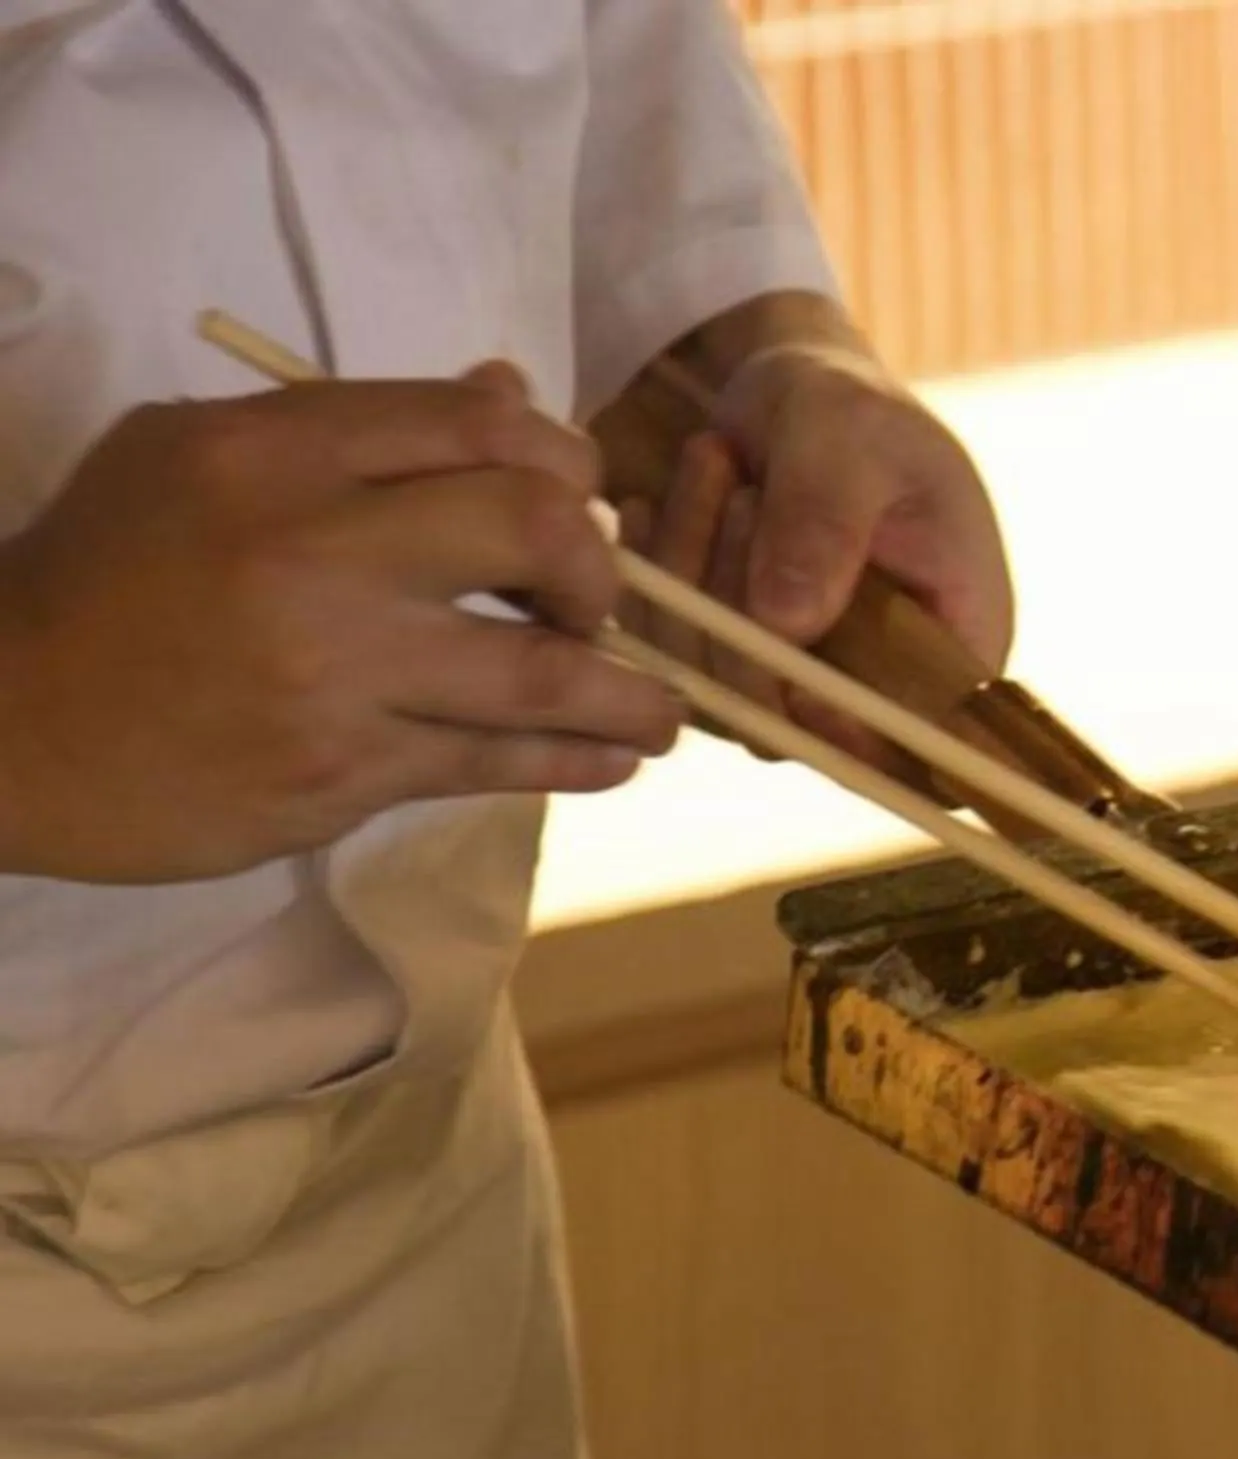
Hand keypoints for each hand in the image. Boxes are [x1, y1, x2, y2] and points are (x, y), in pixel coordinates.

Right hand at [0, 366, 680, 884]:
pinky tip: (610, 761)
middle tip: (595, 605)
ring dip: (629, 696)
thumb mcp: (196, 459)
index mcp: (273, 451)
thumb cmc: (108, 580)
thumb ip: (352, 431)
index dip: (563, 458)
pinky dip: (575, 762)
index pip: (477, 422)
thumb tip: (510, 393)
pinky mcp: (339, 773)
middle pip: (533, 525)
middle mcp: (311, 549)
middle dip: (598, 569)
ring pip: (539, 673)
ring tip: (658, 713)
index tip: (576, 502)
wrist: (4, 719)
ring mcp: (332, 669)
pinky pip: (493, 763)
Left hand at [619, 309, 1011, 792]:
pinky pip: (669, 660)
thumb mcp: (852, 439)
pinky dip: (652, 579)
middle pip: (803, 729)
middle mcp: (882, 689)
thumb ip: (826, 521)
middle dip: (747, 617)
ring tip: (714, 462)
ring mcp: (800, 684)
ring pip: (722, 694)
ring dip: (692, 574)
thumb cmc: (852, 411)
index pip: (930, 749)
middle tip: (740, 494)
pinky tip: (659, 502)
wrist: (789, 397)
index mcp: (956, 646)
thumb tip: (789, 622)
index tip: (797, 670)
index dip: (863, 739)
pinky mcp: (732, 666)